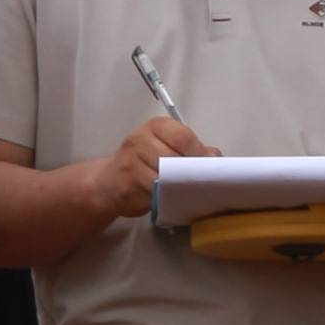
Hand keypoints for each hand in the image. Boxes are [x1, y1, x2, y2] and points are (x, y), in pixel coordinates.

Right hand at [84, 112, 209, 228]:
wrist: (109, 183)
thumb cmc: (144, 164)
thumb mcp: (167, 148)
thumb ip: (191, 149)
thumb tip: (215, 156)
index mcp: (156, 126)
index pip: (182, 136)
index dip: (198, 153)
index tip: (208, 167)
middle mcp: (140, 139)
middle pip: (174, 157)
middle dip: (190, 171)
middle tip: (200, 182)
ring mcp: (131, 161)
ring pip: (165, 176)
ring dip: (180, 186)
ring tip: (187, 190)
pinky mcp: (127, 184)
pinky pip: (154, 192)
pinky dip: (167, 197)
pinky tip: (171, 198)